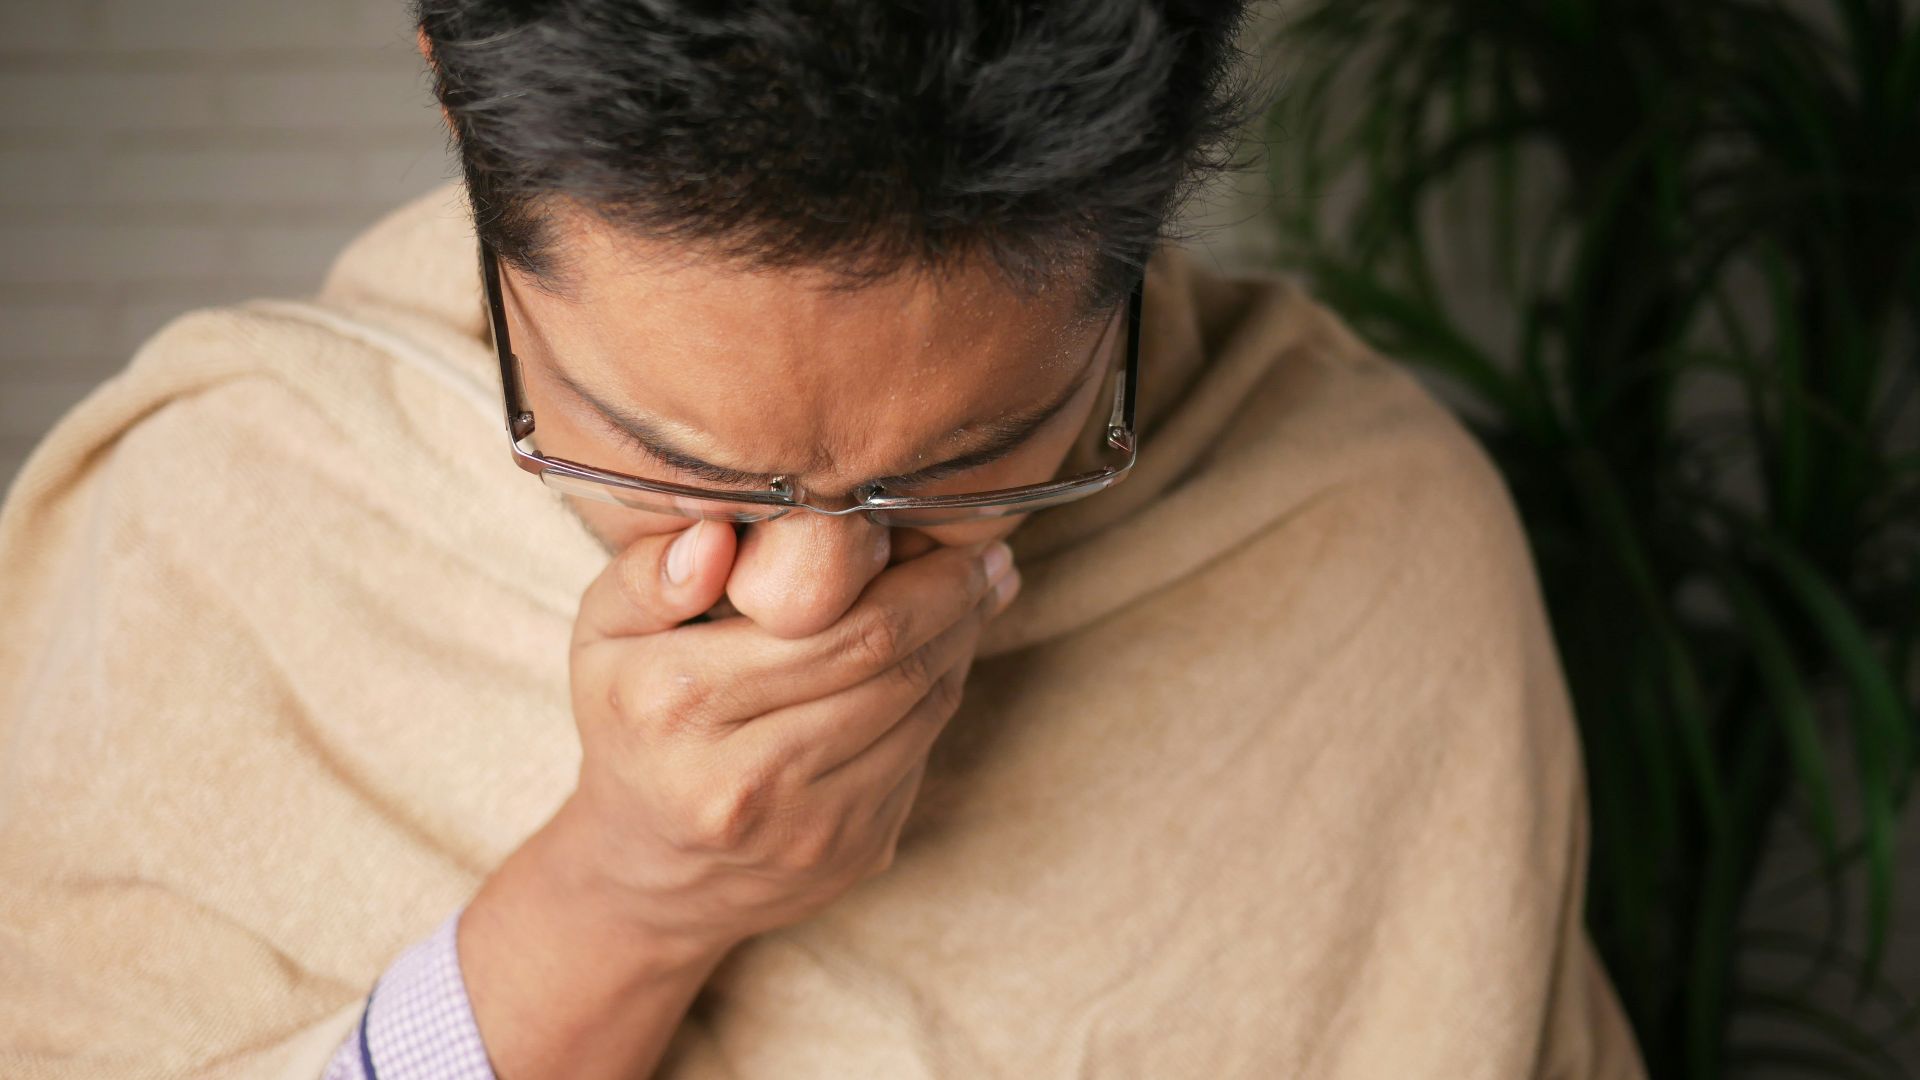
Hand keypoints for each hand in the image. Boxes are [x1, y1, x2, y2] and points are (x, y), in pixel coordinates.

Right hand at [560, 519, 1019, 957]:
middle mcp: (744, 776)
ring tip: (980, 590)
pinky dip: (944, 691)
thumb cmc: (632, 723)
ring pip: (922, 708)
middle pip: (890, 665)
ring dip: (963, 641)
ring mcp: (807, 826)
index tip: (941, 527)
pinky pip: (924, 751)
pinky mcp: (852, 852)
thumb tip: (718, 535)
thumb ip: (648, 576)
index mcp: (679, 703)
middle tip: (985, 553)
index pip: (832, 627)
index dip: (909, 574)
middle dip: (952, 599)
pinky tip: (949, 650)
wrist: (647, 873)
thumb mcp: (602, 637)